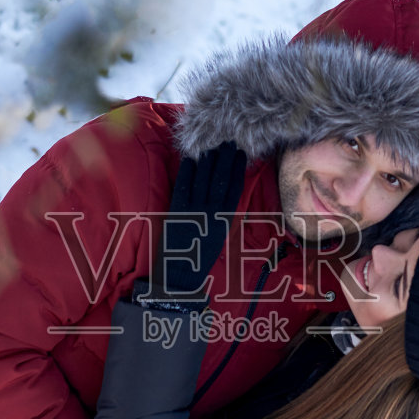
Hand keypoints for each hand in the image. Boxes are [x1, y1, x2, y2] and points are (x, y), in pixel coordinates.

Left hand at [151, 141, 247, 301]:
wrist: (180, 275)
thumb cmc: (200, 256)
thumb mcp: (218, 234)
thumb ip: (221, 214)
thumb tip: (222, 193)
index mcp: (225, 219)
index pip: (234, 188)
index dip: (238, 169)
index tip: (240, 154)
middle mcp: (212, 213)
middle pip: (220, 179)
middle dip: (225, 159)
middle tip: (227, 143)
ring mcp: (195, 211)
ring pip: (203, 180)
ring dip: (207, 162)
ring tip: (211, 148)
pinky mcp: (177, 212)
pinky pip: (183, 187)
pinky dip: (187, 172)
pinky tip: (190, 160)